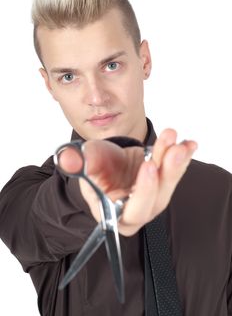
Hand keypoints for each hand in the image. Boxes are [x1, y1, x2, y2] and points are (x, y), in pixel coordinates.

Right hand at [58, 129, 196, 235]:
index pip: (133, 210)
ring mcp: (154, 198)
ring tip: (175, 139)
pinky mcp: (164, 184)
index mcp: (116, 215)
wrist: (110, 162)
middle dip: (166, 172)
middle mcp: (139, 211)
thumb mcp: (86, 162)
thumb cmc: (96, 166)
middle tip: (172, 148)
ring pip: (168, 182)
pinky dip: (183, 157)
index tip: (147, 165)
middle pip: (156, 197)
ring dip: (175, 161)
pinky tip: (189, 144)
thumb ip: (76, 162)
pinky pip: (175, 171)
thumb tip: (66, 158)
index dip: (143, 191)